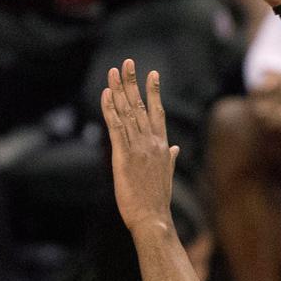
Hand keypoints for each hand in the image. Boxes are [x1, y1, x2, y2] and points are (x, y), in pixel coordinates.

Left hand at [101, 59, 179, 235]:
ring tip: (114, 71)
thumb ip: (170, 158)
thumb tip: (174, 148)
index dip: (153, 91)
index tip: (152, 74)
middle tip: (128, 62)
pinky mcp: (122, 156)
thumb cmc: (158, 200)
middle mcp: (151, 142)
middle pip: (140, 105)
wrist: (153, 218)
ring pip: (126, 112)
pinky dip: (109, 109)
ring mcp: (137, 147)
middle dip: (133, 82)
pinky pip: (114, 127)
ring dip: (118, 90)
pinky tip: (106, 94)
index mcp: (162, 146)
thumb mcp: (167, 175)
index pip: (157, 112)